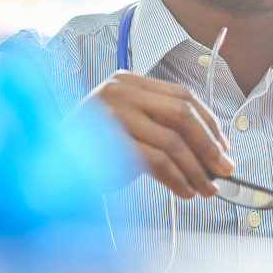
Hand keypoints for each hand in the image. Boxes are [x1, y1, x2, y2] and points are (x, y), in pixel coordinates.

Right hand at [87, 71, 232, 198]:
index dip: (209, 123)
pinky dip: (178, 179)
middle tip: (224, 170)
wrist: (48, 170)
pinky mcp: (109, 142)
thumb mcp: (132, 128)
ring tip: (207, 188)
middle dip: (209, 146)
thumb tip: (213, 153)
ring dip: (196, 169)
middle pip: (182, 115)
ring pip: (173, 141)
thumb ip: (163, 128)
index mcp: (129, 82)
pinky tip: (185, 191)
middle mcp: (119, 91)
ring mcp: (112, 114)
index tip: (223, 147)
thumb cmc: (93, 151)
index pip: (183, 96)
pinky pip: (157, 161)